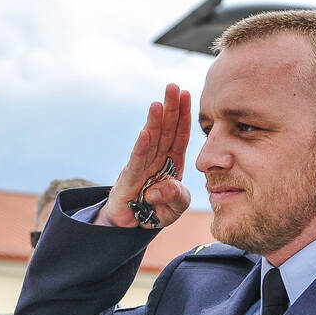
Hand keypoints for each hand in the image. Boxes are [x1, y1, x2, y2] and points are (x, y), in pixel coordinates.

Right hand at [99, 84, 192, 229]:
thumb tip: (158, 189)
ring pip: (151, 142)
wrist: (130, 228)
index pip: (179, 135)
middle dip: (170, 109)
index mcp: (172, 163)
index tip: (187, 94)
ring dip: (154, 122)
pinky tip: (145, 132)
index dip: (183, 115)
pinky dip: (141, 148)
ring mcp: (141, 169)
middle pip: (165, 131)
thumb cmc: (155, 212)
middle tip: (173, 86)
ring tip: (158, 102)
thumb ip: (177, 197)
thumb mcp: (175, 208)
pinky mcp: (128, 181)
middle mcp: (156, 161)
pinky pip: (137, 163)